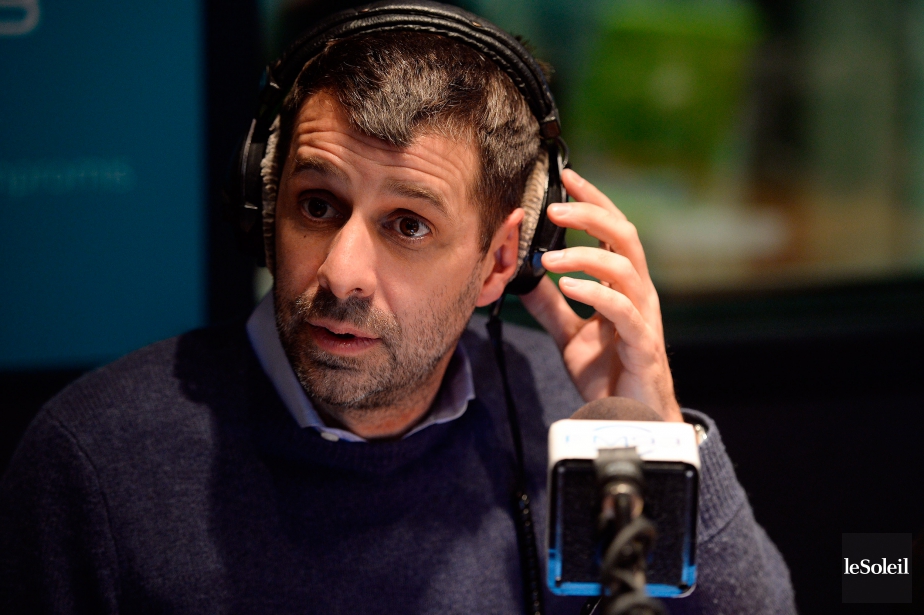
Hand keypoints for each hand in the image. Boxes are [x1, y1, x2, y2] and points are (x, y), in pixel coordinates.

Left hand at [521, 169, 682, 421]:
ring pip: (623, 268)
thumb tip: (522, 278)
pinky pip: (622, 310)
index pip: (612, 231)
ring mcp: (643, 317)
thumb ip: (551, 305)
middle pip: (624, 237)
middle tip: (553, 209)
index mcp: (623, 286)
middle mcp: (638, 293)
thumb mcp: (570, 334)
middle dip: (590, 216)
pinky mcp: (642, 344)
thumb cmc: (609, 375)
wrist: (627, 420)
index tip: (568, 178)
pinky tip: (566, 286)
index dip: (594, 202)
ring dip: (583, 256)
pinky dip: (594, 293)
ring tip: (547, 260)